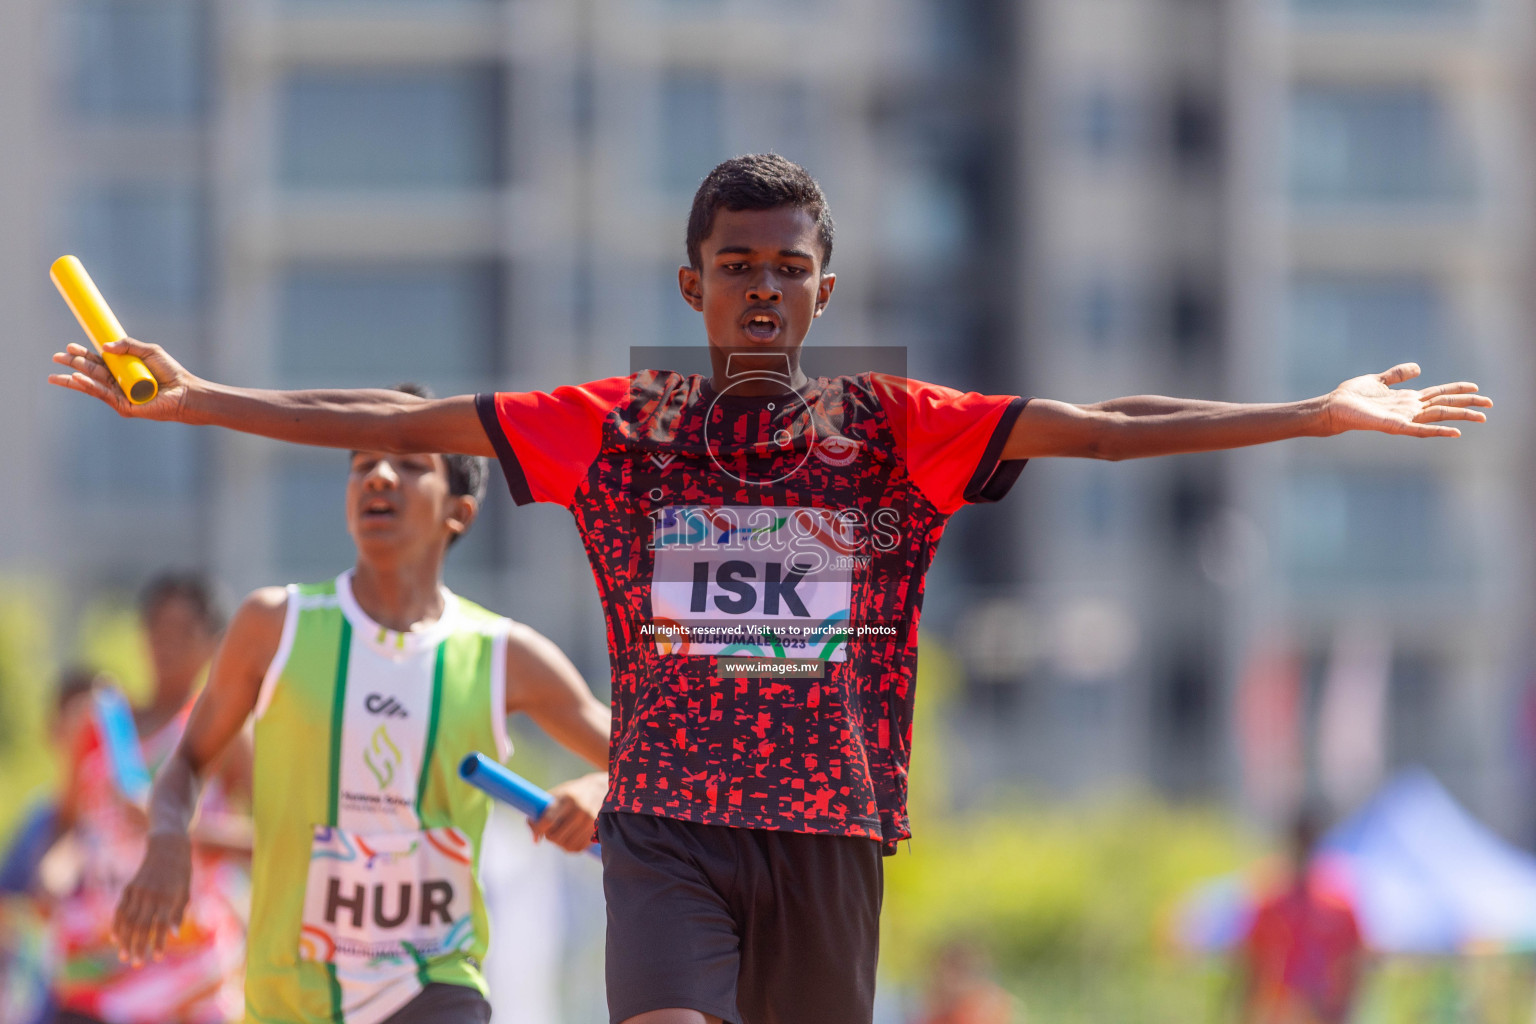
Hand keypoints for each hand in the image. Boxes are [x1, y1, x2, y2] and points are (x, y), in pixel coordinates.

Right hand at [49, 337, 197, 421]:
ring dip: (73, 379)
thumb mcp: (149, 352)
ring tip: (56, 374)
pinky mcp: (124, 407)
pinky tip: (77, 380)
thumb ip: (128, 345)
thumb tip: (104, 346)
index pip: (98, 362)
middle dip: (73, 365)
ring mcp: (119, 396)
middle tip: (57, 356)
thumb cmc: (170, 372)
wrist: (185, 391)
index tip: (70, 346)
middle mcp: (118, 384)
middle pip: (91, 373)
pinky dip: (89, 387)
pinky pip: (103, 394)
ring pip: (92, 385)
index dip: (83, 354)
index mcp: (121, 370)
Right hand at [112, 832, 192, 965]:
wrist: (168, 847)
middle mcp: (151, 895)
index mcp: (168, 896)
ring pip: (128, 920)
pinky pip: (120, 910)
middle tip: (137, 964)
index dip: (158, 942)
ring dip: (125, 940)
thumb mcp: (186, 891)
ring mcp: (137, 891)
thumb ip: (178, 913)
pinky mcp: (129, 888)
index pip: (161, 925)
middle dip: (138, 946)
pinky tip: (116, 939)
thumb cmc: (181, 872)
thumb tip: (173, 934)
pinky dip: (117, 925)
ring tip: (125, 956)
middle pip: (141, 926)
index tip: (157, 957)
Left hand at [529, 772, 606, 853]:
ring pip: (565, 845)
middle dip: (549, 835)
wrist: (600, 790)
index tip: (538, 827)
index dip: (538, 828)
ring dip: (559, 842)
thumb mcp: (555, 796)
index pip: (548, 820)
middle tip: (550, 828)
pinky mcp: (597, 832)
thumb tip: (535, 840)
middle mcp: (581, 810)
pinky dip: (570, 845)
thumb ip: (540, 814)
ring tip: (561, 831)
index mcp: (568, 798)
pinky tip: (570, 835)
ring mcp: (590, 823)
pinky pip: (576, 848)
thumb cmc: (570, 794)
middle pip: (555, 836)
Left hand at [1324, 364, 1490, 437]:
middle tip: (1490, 405)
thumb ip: (1398, 375)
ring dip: (1461, 416)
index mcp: (1407, 399)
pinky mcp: (1394, 426)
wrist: (1333, 407)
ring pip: (1438, 416)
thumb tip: (1419, 368)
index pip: (1439, 393)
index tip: (1477, 388)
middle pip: (1445, 405)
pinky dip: (1438, 431)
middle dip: (1467, 404)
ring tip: (1482, 417)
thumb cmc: (1352, 396)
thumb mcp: (1378, 380)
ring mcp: (1404, 418)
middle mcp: (1409, 409)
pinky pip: (1420, 430)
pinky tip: (1455, 432)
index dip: (1457, 390)